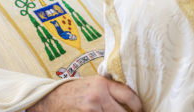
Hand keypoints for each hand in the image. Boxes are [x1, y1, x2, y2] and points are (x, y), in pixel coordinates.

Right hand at [27, 76, 141, 111]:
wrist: (53, 98)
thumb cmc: (76, 90)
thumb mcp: (94, 83)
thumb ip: (110, 89)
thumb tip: (131, 98)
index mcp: (102, 83)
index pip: (128, 95)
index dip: (138, 106)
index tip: (140, 110)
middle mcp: (98, 96)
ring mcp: (92, 110)